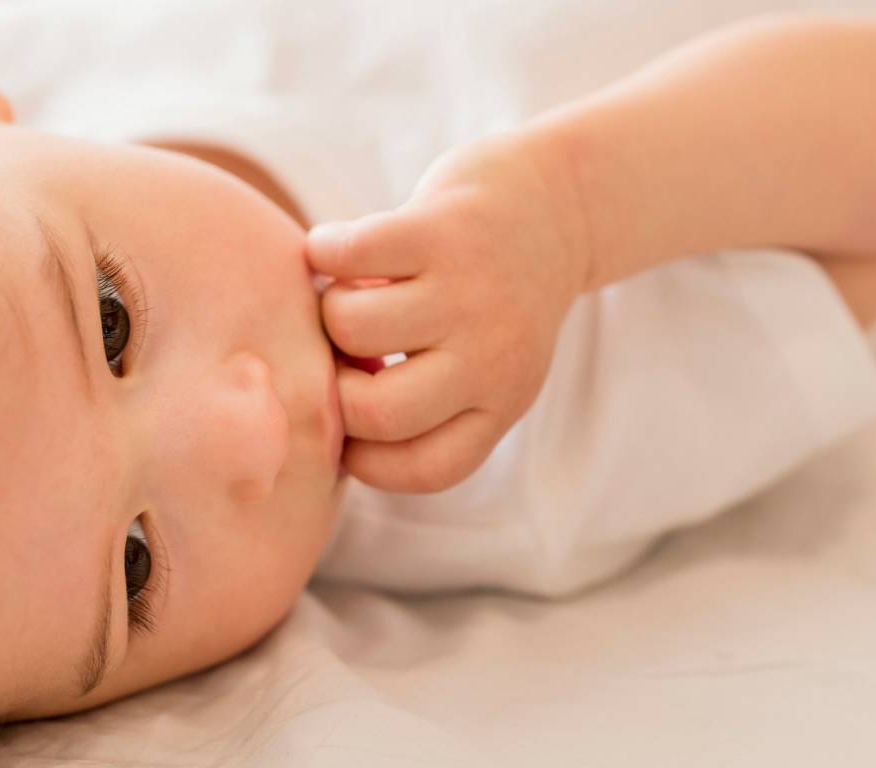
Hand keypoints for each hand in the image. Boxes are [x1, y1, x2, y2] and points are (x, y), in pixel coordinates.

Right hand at [307, 134, 589, 492]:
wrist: (553, 201)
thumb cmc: (492, 296)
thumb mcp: (487, 365)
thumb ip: (429, 398)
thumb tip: (322, 415)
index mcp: (503, 401)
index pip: (426, 468)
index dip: (367, 462)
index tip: (348, 430)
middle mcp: (493, 356)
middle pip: (378, 412)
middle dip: (333, 388)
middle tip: (339, 354)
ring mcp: (470, 292)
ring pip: (351, 326)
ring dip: (327, 309)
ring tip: (346, 290)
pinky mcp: (443, 229)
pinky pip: (347, 254)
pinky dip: (322, 250)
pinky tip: (334, 249)